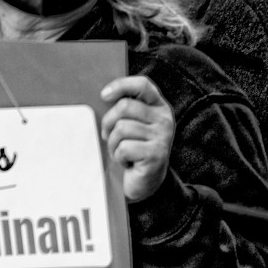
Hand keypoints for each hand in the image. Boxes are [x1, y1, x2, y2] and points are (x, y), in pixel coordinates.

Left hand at [100, 76, 174, 201]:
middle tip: (109, 136)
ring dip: (113, 143)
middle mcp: (164, 119)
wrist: (144, 181)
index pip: (142, 85)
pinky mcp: (156, 155)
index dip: (121, 85)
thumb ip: (123, 108)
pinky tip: (127, 162)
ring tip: (121, 151)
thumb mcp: (130, 123)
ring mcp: (162, 137)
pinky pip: (124, 147)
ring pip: (122, 128)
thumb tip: (103, 96)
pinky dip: (118, 156)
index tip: (104, 95)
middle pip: (125, 106)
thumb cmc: (132, 149)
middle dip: (109, 122)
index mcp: (158, 107)